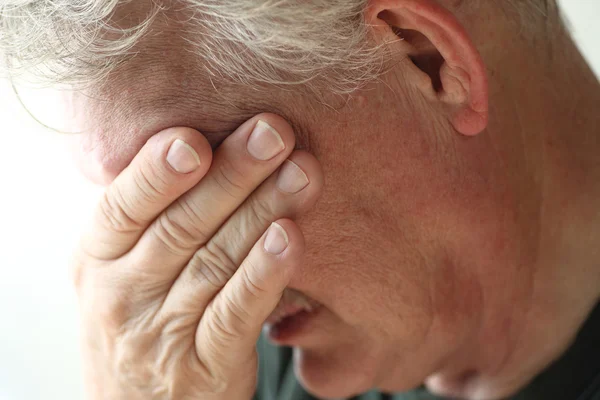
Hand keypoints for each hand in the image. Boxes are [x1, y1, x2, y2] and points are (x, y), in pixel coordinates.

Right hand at [71, 115, 323, 399]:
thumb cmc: (139, 320)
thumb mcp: (121, 271)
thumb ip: (148, 218)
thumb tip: (196, 141)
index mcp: (98, 258)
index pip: (124, 206)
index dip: (158, 171)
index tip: (197, 136)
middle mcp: (121, 295)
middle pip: (182, 225)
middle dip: (233, 174)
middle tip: (274, 132)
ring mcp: (160, 334)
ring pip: (215, 262)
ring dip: (261, 211)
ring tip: (300, 171)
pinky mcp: (204, 368)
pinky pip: (235, 314)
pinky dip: (263, 274)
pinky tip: (289, 237)